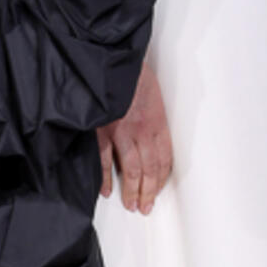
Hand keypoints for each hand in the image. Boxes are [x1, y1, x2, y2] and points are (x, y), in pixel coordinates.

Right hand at [97, 61, 172, 213]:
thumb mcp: (153, 95)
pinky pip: (104, 159)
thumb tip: (149, 136)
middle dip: (148, 191)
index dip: (161, 179)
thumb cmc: (133, 74)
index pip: (164, 159)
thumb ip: (152, 117)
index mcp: (157, 122)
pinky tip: (107, 190)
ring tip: (131, 205)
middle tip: (145, 207)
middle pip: (149, 169)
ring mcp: (121, 132)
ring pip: (131, 169)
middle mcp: (142, 131)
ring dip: (132, 191)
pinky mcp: (102, 130)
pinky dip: (105, 177)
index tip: (158, 191)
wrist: (114, 60)